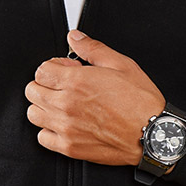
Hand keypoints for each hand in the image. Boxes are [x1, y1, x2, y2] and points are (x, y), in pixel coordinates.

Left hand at [24, 30, 164, 164]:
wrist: (153, 134)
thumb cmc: (141, 102)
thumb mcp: (121, 64)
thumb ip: (93, 48)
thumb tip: (75, 37)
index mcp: (76, 82)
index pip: (41, 70)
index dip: (54, 67)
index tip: (67, 70)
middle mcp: (66, 105)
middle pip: (32, 91)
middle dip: (46, 85)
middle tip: (64, 86)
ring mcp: (66, 128)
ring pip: (33, 114)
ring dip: (44, 107)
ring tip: (62, 105)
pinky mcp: (70, 147)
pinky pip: (42, 138)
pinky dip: (48, 131)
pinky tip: (64, 124)